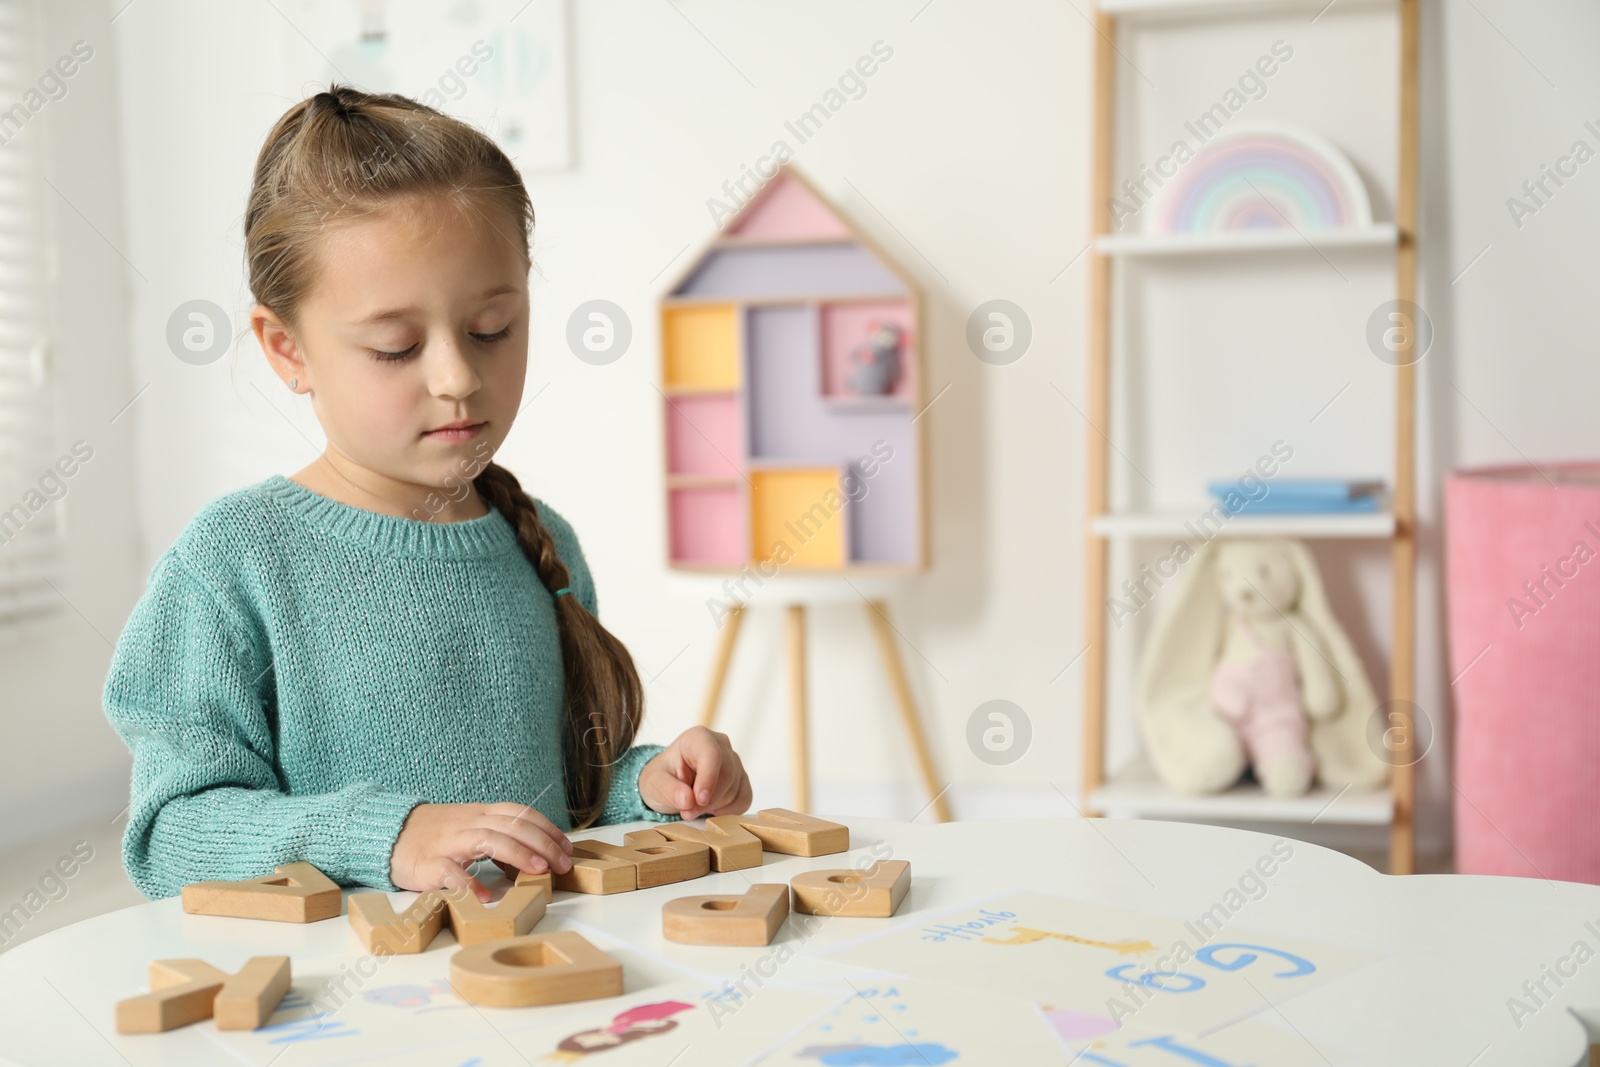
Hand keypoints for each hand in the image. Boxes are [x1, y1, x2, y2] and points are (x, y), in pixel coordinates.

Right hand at [389, 802, 574, 902]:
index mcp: (481, 815)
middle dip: (543, 844)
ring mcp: (449, 842)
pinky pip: (450, 871)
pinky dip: (468, 883)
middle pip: (512, 826)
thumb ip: (499, 840)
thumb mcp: (471, 830)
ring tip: (537, 872)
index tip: (567, 848)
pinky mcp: (428, 863)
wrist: (389, 834)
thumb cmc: (436, 835)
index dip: (547, 829)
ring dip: (517, 855)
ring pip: (488, 840)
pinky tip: (484, 896)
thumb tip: (533, 857)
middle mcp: (469, 823)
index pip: (521, 815)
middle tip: (562, 865)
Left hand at [638, 727, 751, 820]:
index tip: (699, 799)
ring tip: (693, 808)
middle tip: (687, 812)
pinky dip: (727, 811)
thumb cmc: (663, 777)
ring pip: (735, 790)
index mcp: (698, 738)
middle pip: (727, 774)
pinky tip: (710, 809)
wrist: (672, 784)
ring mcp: (735, 762)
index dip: (708, 778)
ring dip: (714, 807)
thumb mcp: (654, 782)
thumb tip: (687, 800)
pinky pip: (743, 800)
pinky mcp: (742, 780)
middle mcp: (721, 745)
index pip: (712, 754)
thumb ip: (668, 789)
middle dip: (708, 799)